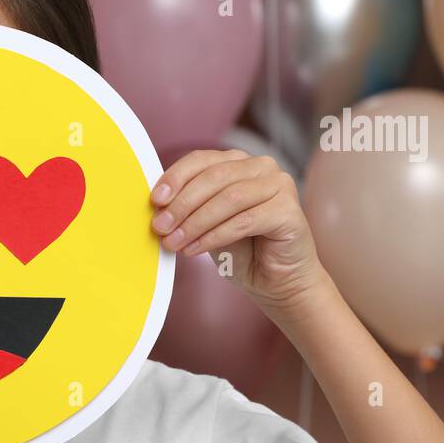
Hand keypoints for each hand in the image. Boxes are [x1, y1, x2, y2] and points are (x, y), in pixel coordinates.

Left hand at [151, 148, 328, 318]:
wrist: (275, 282)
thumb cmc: (241, 251)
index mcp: (238, 162)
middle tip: (160, 227)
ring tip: (174, 243)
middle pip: (214, 177)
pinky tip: (195, 249)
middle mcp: (262, 166)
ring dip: (195, 222)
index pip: (201, 160)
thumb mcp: (206, 224)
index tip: (155, 201)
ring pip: (229, 198)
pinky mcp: (289, 210)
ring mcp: (279, 185)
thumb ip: (188, 208)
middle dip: (182, 204)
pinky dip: (215, 236)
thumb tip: (156, 205)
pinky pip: (244, 220)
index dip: (175, 178)